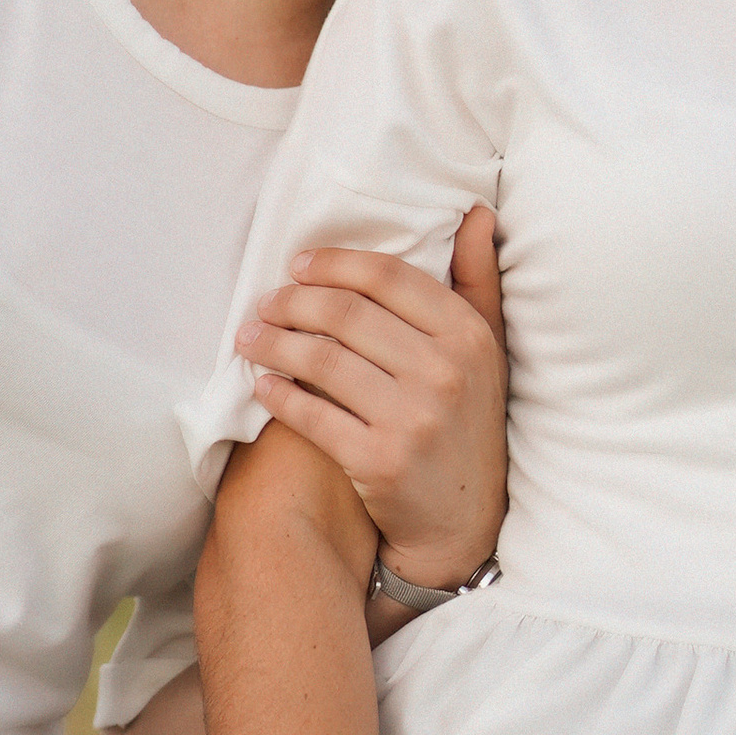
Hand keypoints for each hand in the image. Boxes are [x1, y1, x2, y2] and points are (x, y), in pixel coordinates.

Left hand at [235, 206, 506, 590]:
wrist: (462, 522)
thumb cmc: (467, 423)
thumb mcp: (487, 351)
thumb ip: (478, 279)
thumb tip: (474, 212)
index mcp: (468, 334)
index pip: (387, 277)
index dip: (332, 264)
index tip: (295, 265)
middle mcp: (445, 372)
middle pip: (347, 314)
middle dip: (293, 301)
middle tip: (264, 302)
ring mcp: (413, 418)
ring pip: (322, 360)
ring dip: (274, 343)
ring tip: (248, 338)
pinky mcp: (380, 461)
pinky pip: (312, 415)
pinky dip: (278, 396)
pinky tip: (260, 385)